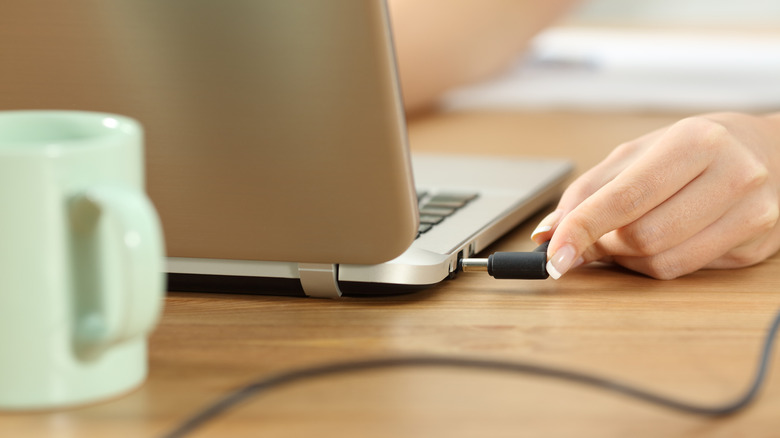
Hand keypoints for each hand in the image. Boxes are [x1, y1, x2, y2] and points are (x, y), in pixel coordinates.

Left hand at [531, 112, 779, 278]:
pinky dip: (655, 265)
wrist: (768, 152)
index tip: (553, 253)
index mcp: (695, 142)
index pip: (626, 197)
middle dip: (605, 244)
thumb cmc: (692, 150)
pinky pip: (686, 270)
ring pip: (663, 262)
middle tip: (591, 238)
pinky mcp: (756, 246)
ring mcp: (751, 214)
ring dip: (628, 259)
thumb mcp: (636, 154)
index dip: (582, 229)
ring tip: (625, 237)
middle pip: (642, 236)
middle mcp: (732, 175)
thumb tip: (546, 232)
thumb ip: (587, 191)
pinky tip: (659, 241)